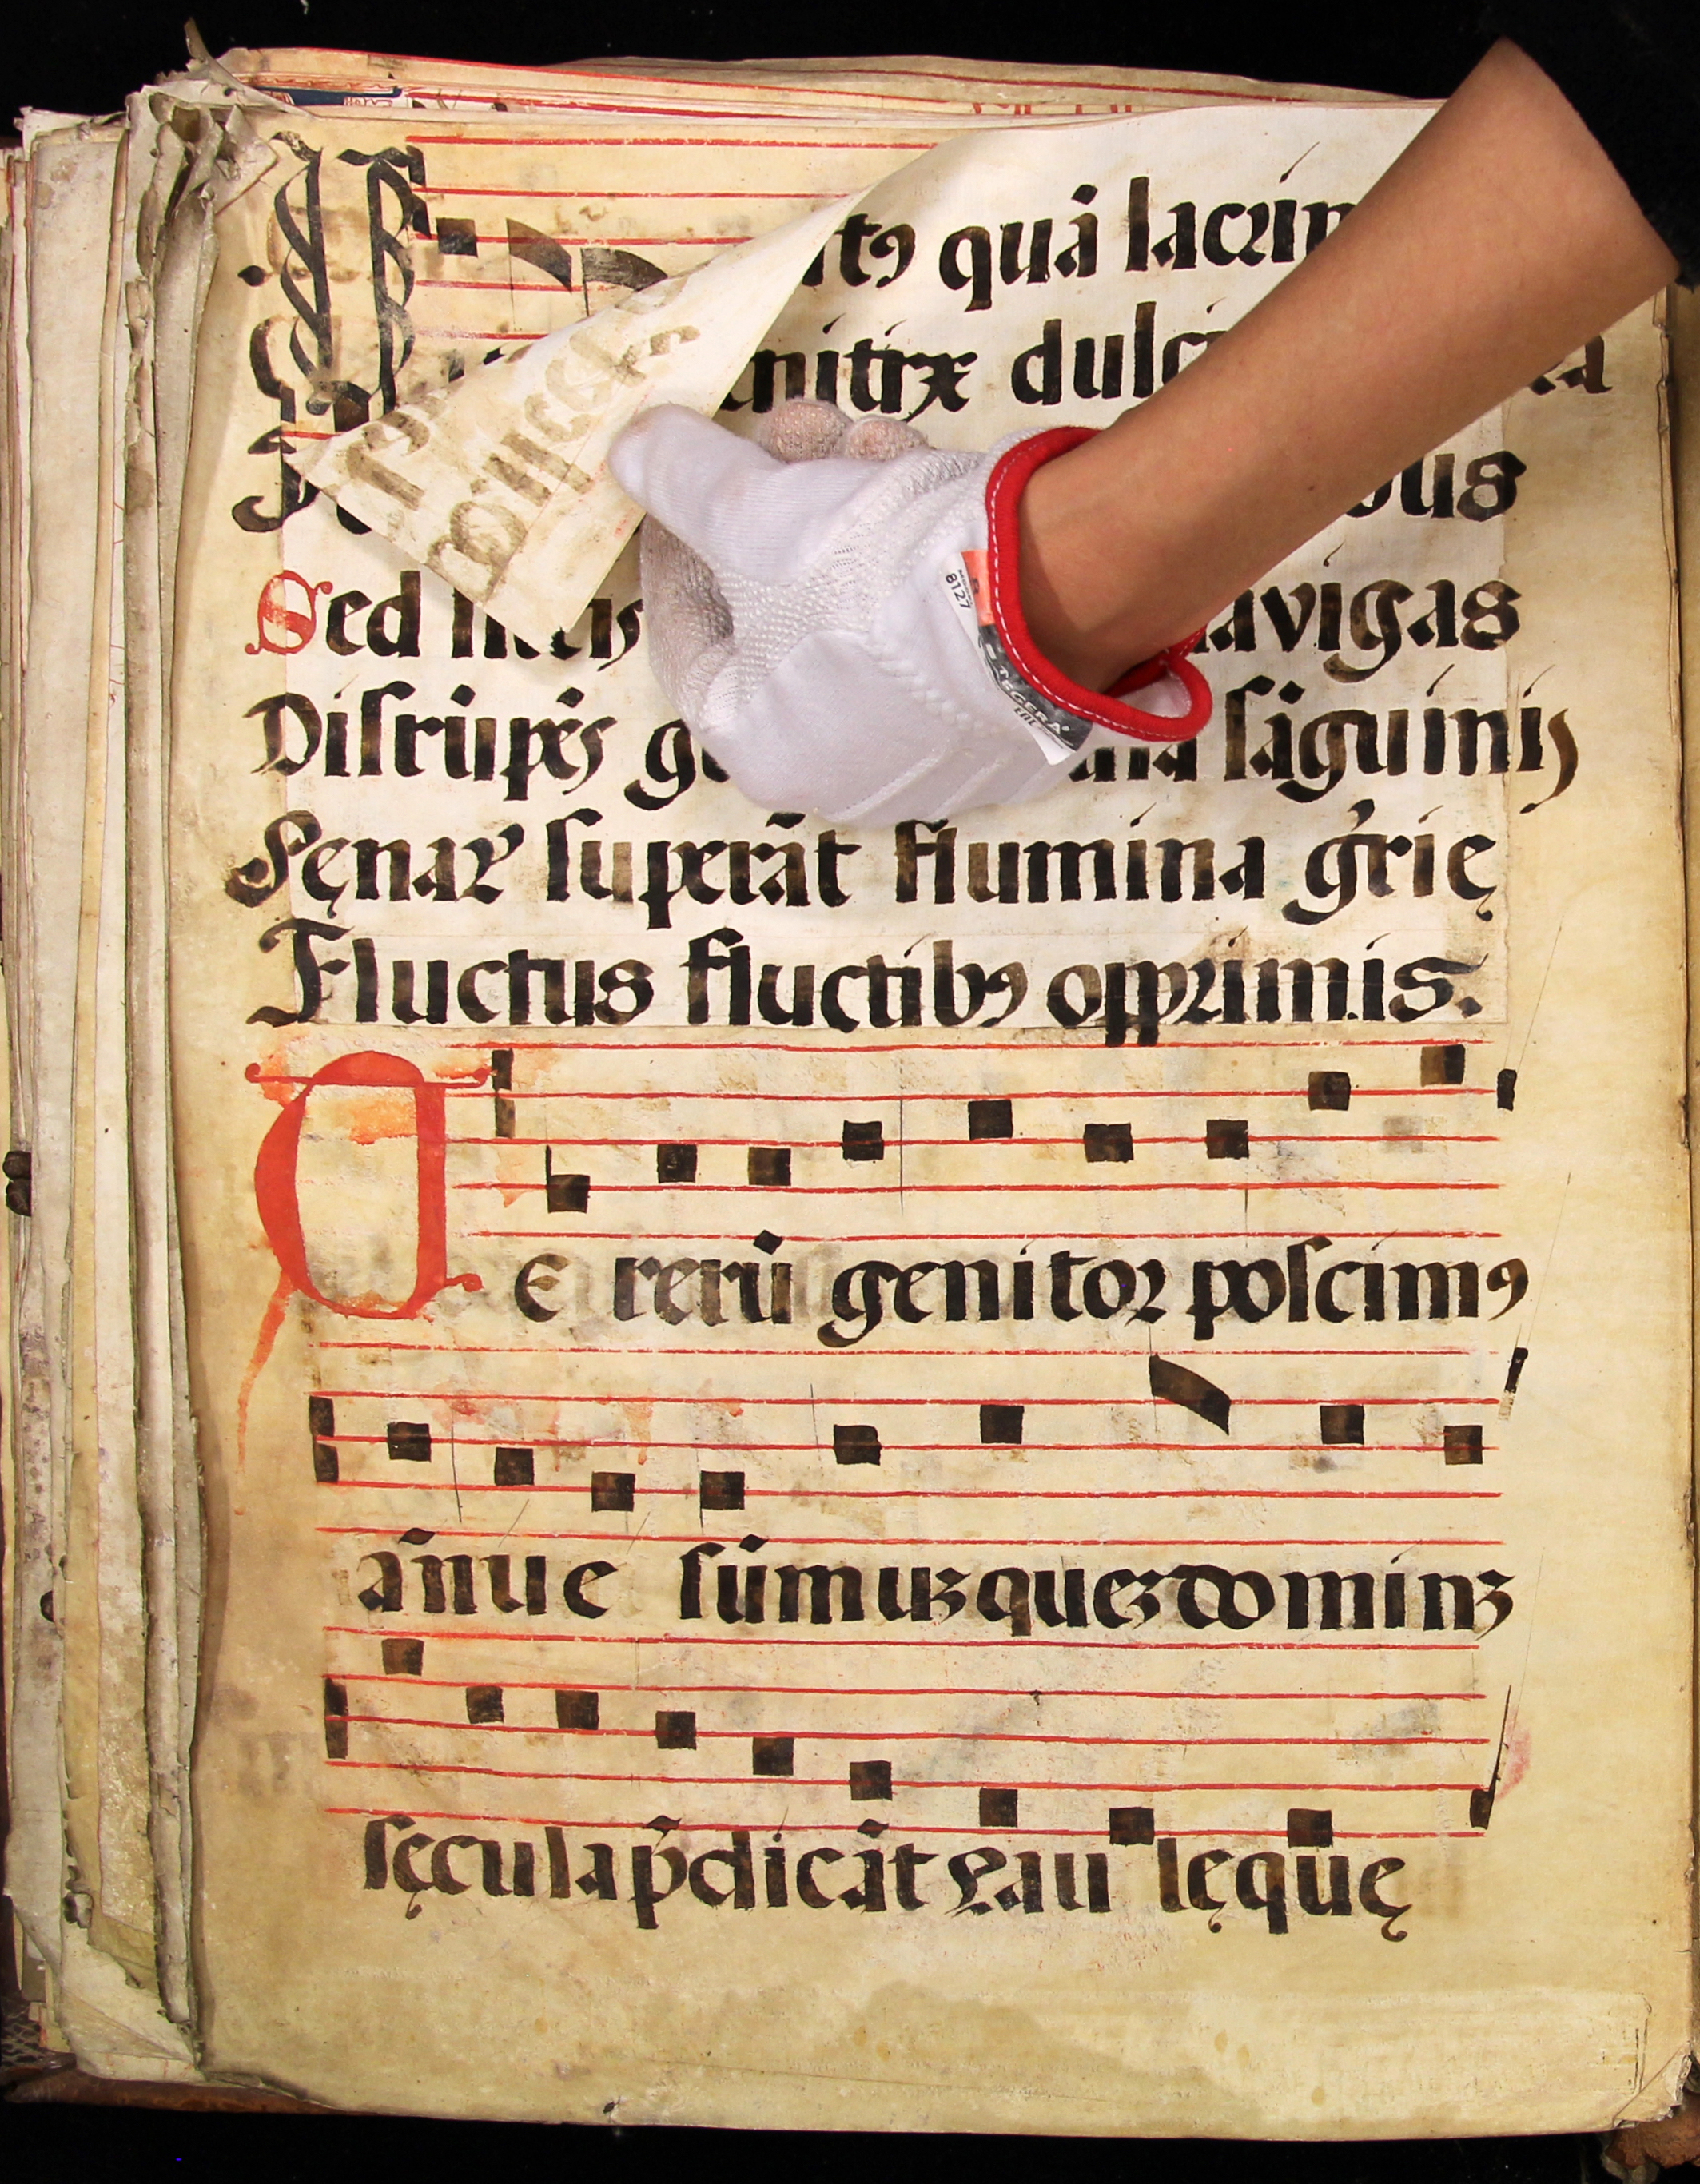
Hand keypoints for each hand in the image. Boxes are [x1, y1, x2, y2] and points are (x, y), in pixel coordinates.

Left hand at [608, 398, 1210, 825]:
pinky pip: (932, 612)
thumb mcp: (746, 511)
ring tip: (874, 444)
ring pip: (858, 596)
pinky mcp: (1006, 707)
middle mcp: (844, 770)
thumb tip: (631, 454)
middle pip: (778, 606)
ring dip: (855, 503)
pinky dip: (919, 541)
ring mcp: (933, 747)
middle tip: (795, 430)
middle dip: (780, 500)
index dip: (675, 536)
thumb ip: (677, 479)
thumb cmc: (877, 578)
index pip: (686, 636)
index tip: (680, 475)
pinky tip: (927, 479)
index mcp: (761, 751)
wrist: (1051, 591)